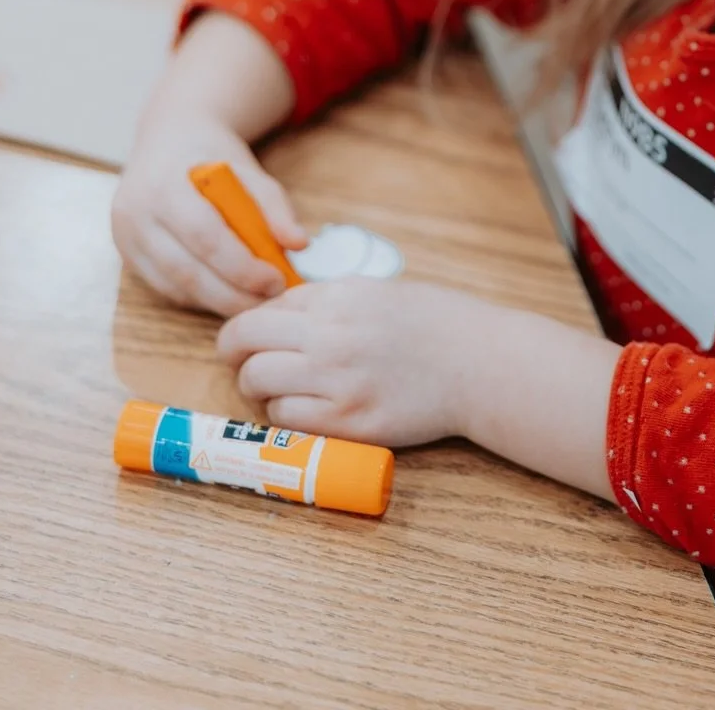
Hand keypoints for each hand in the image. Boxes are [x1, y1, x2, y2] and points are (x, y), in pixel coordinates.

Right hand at [111, 107, 306, 317]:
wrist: (168, 138)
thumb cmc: (211, 155)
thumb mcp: (246, 168)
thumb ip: (274, 204)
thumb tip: (300, 243)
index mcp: (164, 184)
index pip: (204, 235)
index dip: (241, 266)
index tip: (276, 280)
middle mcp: (135, 213)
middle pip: (186, 270)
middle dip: (232, 294)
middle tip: (269, 301)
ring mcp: (125, 237)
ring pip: (174, 286)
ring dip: (218, 302)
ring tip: (254, 301)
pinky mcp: (127, 254)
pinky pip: (166, 288)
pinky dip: (199, 296)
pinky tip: (227, 293)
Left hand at [216, 278, 485, 448]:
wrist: (478, 364)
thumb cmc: (432, 323)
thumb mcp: (374, 291)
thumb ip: (325, 301)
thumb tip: (276, 313)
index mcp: (337, 298)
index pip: (262, 310)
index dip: (246, 327)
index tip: (245, 338)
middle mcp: (331, 336)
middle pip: (246, 344)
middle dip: (237, 355)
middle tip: (245, 364)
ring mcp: (339, 383)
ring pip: (258, 383)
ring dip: (258, 387)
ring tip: (276, 388)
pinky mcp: (350, 424)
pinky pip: (288, 418)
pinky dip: (285, 413)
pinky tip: (305, 407)